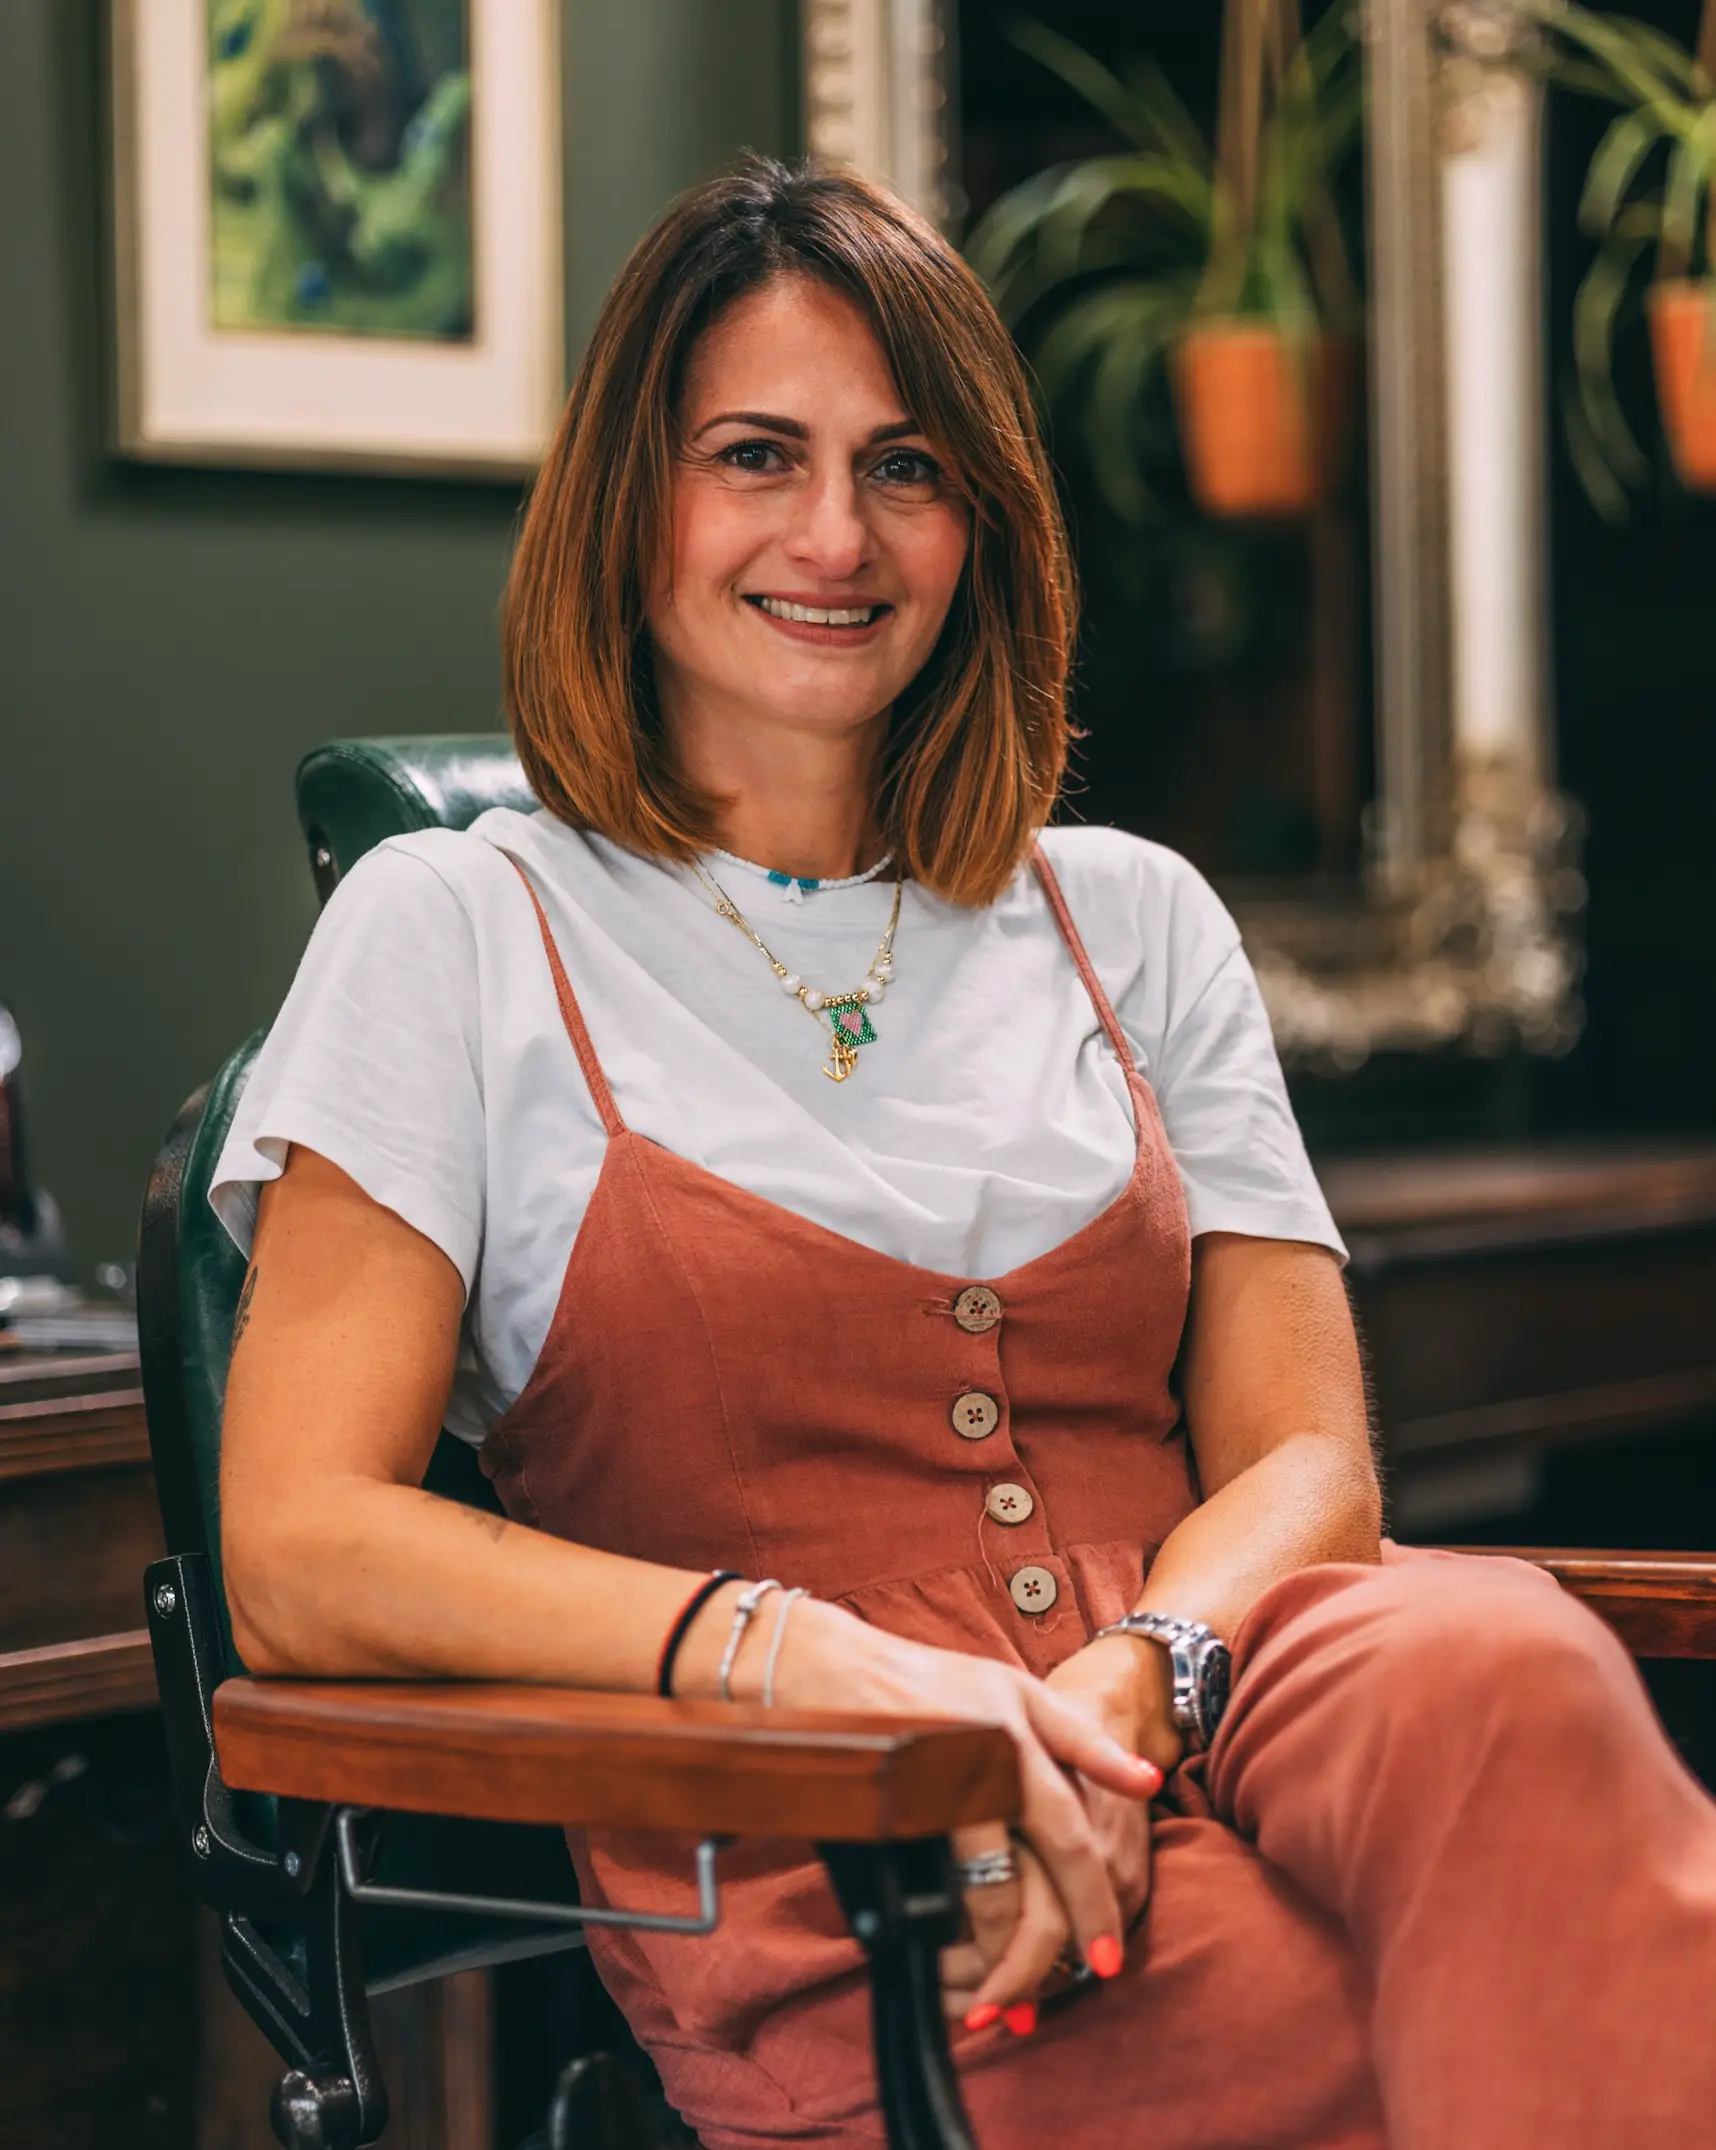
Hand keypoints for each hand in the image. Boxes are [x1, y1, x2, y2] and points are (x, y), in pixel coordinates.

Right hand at [739, 1599, 1163, 2021]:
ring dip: (998, 1955)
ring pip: (977, 1898)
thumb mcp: (1014, 1690)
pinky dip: (947, 1937)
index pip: (1070, 1838)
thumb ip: (1082, 1738)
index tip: (1108, 1958)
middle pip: (1029, 1882)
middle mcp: (980, 1768)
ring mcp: (930, 1798)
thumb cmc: (929, 1684)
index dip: (1094, 1903)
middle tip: (1061, 1990)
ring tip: (1006, 1992)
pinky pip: (927, 1895)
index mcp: (1017, 1739)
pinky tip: (956, 1964)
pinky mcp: (886, 1821)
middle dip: (1051, 1948)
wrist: (828, 1672)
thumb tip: (1149, 1781)